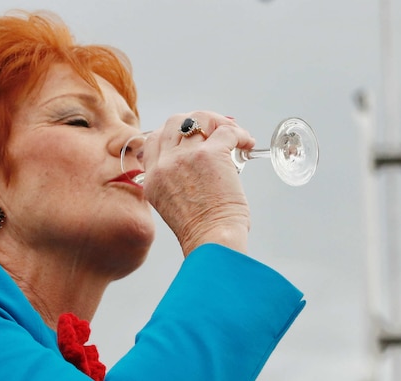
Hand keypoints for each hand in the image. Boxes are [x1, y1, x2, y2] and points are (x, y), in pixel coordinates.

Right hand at [140, 112, 255, 255]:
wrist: (211, 242)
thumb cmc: (201, 232)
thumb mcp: (171, 206)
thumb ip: (174, 183)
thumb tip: (196, 167)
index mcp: (153, 178)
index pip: (154, 139)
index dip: (176, 133)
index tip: (195, 137)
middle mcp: (164, 164)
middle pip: (175, 122)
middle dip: (197, 121)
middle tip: (216, 131)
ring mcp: (185, 157)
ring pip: (200, 119)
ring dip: (220, 123)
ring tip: (234, 135)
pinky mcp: (211, 154)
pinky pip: (227, 131)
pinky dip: (240, 134)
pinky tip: (247, 143)